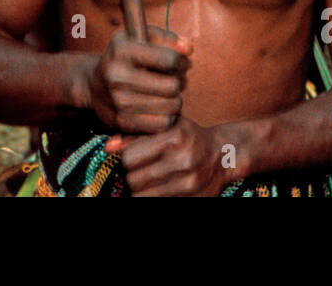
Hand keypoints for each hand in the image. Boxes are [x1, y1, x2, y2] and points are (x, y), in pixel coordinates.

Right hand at [85, 27, 190, 133]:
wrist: (93, 85)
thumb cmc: (124, 58)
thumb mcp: (139, 38)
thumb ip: (167, 39)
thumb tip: (188, 48)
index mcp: (121, 50)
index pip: (169, 59)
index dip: (180, 61)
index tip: (175, 62)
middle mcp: (116, 76)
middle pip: (172, 86)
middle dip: (179, 82)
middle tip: (174, 79)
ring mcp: (118, 101)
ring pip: (170, 107)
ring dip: (175, 100)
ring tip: (167, 93)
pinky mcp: (122, 122)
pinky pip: (162, 124)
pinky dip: (166, 116)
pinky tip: (159, 107)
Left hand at [107, 117, 229, 196]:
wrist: (224, 155)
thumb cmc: (187, 137)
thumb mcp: (163, 127)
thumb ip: (133, 135)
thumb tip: (108, 148)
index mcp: (175, 137)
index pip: (128, 158)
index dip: (128, 158)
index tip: (137, 155)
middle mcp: (183, 161)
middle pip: (133, 180)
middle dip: (133, 175)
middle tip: (144, 169)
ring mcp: (189, 184)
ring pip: (141, 197)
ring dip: (142, 190)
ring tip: (151, 180)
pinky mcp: (194, 200)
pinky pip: (158, 204)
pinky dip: (154, 198)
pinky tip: (161, 189)